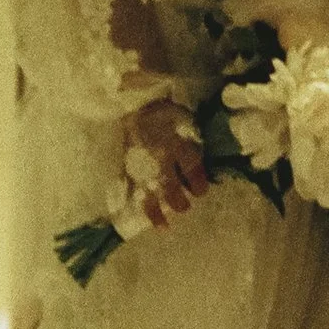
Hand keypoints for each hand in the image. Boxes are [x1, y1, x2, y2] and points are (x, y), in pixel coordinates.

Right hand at [123, 91, 209, 225]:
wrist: (135, 102)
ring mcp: (142, 164)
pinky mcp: (127, 167)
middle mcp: (160, 158)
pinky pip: (131, 190)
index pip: (192, 170)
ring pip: (150, 194)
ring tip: (164, 225)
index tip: (200, 192)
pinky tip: (138, 217)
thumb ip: (194, 145)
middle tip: (184, 207)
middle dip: (180, 202)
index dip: (198, 184)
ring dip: (158, 212)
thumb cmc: (165, 112)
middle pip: (171, 187)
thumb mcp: (186, 124)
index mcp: (177, 144)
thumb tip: (201, 170)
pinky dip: (136, 205)